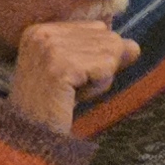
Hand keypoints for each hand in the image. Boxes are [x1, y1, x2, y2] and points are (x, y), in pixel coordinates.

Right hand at [7, 19, 138, 137]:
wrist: (30, 137)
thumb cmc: (54, 106)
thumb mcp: (79, 73)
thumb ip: (106, 54)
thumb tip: (134, 46)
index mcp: (42, 29)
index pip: (99, 28)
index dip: (95, 58)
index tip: (68, 77)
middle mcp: (43, 33)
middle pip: (108, 38)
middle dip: (100, 68)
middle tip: (70, 88)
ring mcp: (50, 48)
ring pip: (111, 52)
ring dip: (99, 80)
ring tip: (71, 93)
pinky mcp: (61, 66)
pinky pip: (106, 68)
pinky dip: (98, 87)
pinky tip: (73, 97)